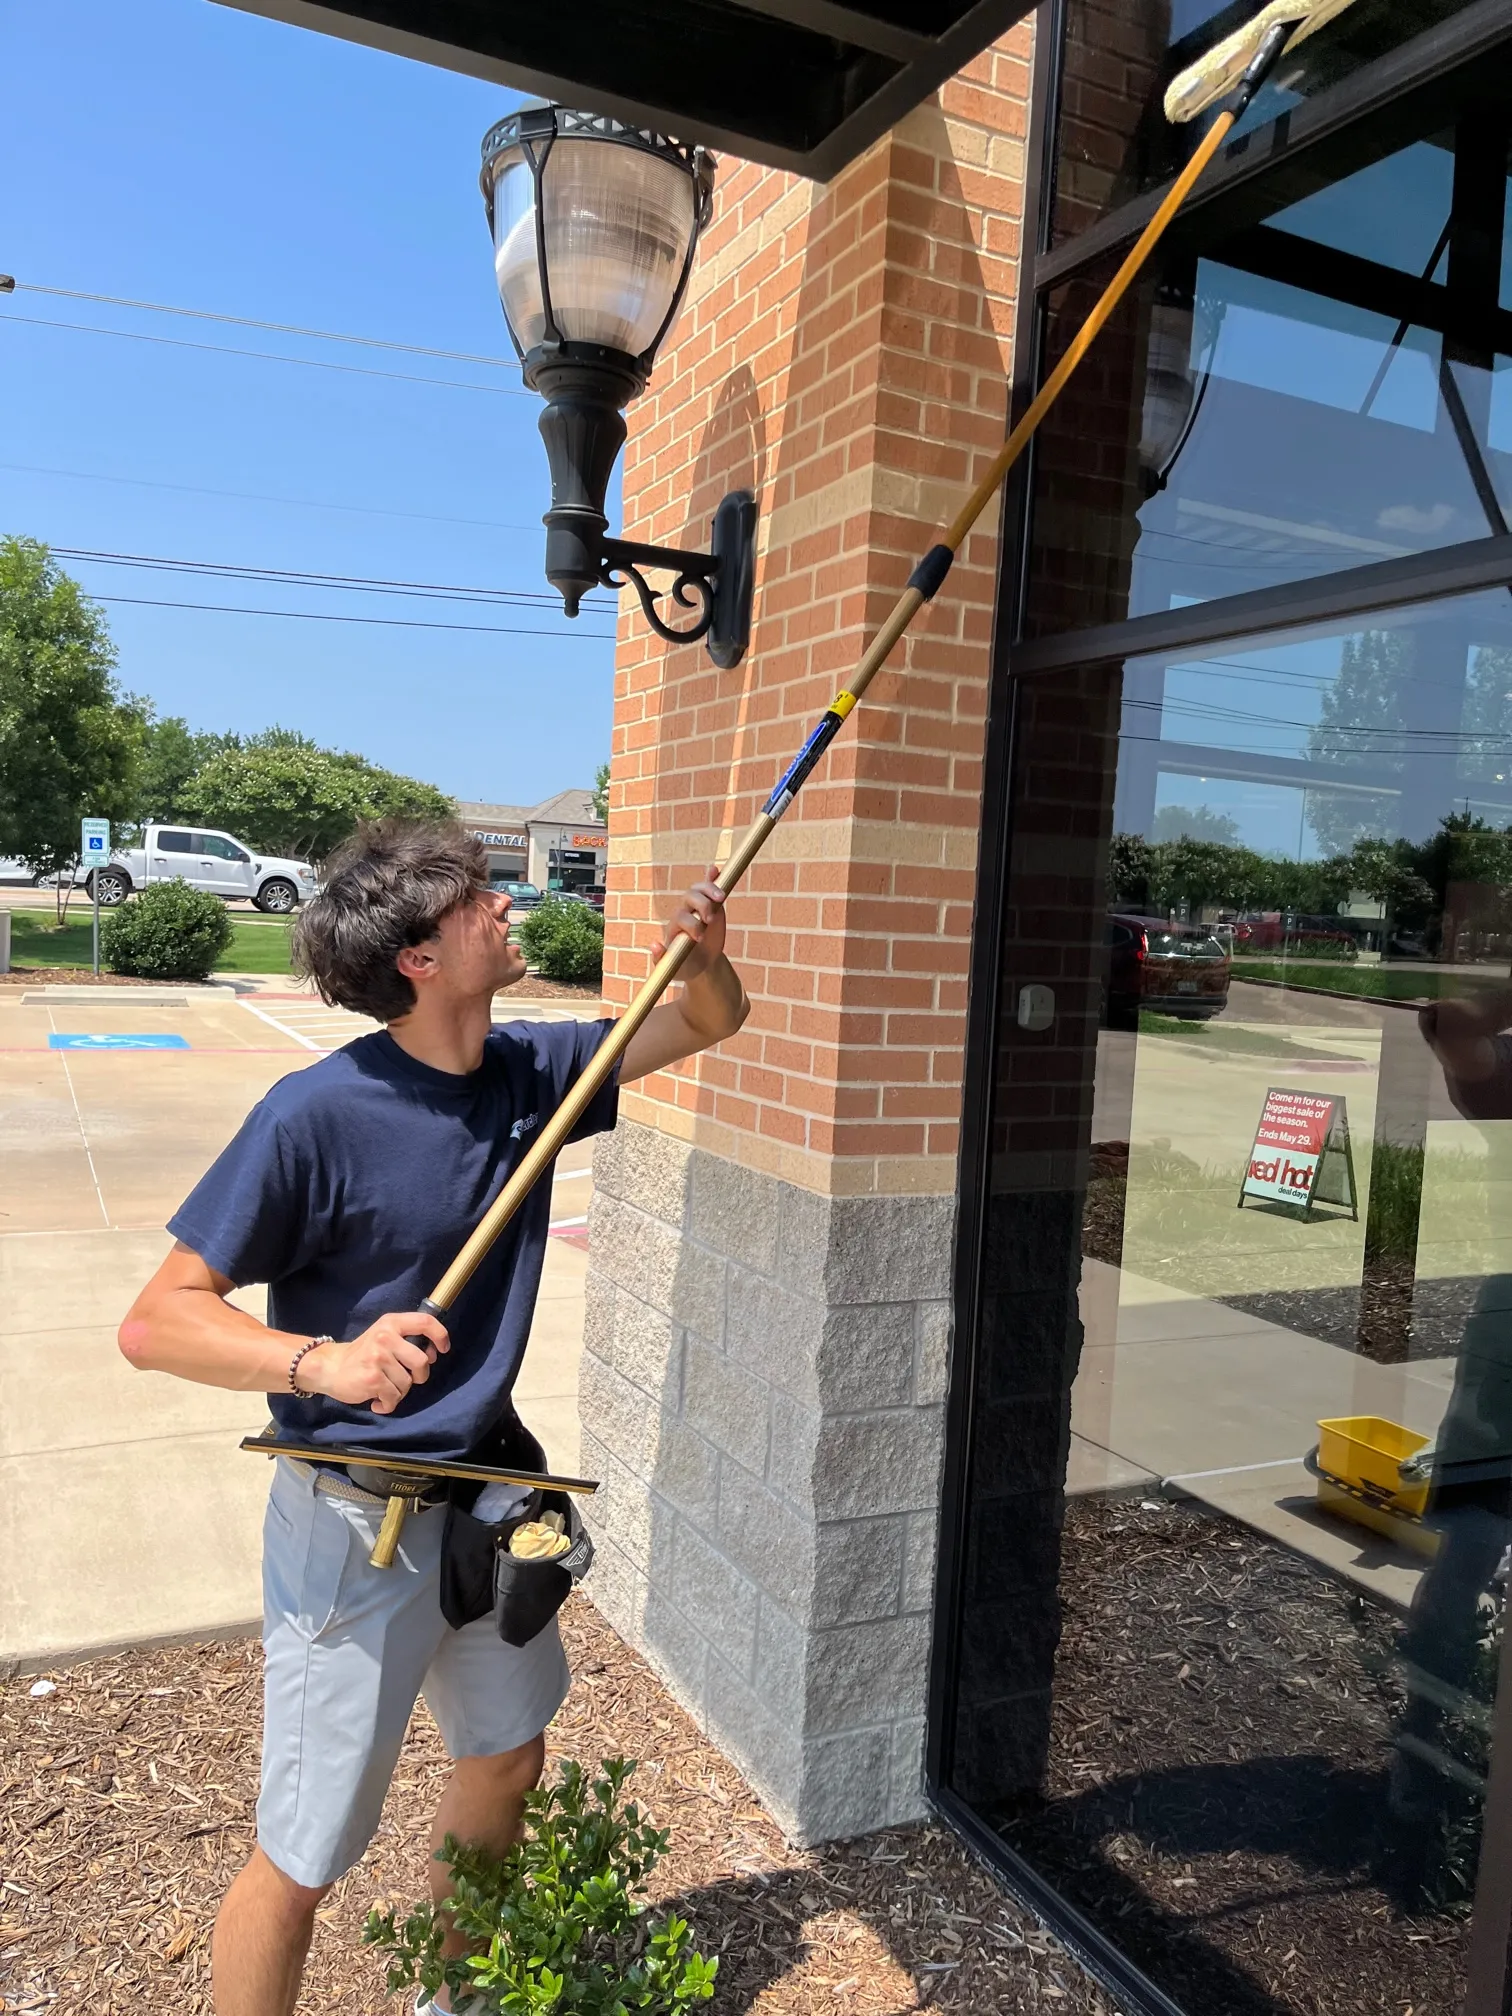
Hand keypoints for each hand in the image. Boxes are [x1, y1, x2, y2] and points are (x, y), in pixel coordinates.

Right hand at [300, 1311, 449, 1414]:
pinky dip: (388, 1404)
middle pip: (422, 1360)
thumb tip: (433, 1354)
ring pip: (408, 1383)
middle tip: (409, 1379)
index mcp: (391, 1323)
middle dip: (420, 1375)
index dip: (440, 1336)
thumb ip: (407, 1340)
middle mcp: (385, 1336)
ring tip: (386, 1388)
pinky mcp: (372, 1378)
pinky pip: (394, 1397)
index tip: (442, 1350)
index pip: (425, 1322)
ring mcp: (378, 1357)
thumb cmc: (363, 1354)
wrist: (330, 1367)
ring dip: (400, 1392)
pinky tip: (378, 1400)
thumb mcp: (384, 1336)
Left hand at [650, 866, 727, 978]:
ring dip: (710, 889)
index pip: (681, 916)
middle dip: (701, 905)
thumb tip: (654, 945)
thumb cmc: (683, 965)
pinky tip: (715, 870)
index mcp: (675, 926)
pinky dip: (712, 878)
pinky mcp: (713, 906)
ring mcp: (699, 907)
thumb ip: (661, 958)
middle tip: (709, 919)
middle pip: (690, 897)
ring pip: (700, 890)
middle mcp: (686, 912)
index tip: (699, 938)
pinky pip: (710, 889)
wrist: (701, 964)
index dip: (690, 924)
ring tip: (720, 898)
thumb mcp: (672, 966)